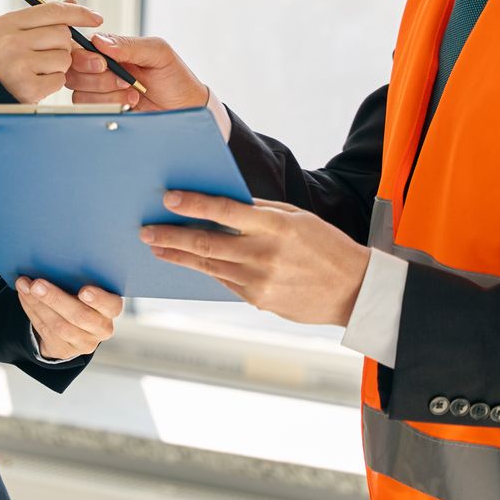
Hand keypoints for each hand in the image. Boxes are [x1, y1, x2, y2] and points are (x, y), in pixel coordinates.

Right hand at [0, 0, 104, 103]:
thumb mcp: (12, 30)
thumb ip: (42, 17)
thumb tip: (73, 0)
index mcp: (8, 23)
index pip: (53, 11)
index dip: (79, 13)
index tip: (96, 17)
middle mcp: (11, 41)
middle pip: (62, 35)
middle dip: (63, 46)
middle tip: (47, 53)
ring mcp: (18, 65)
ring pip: (64, 59)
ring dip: (59, 66)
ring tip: (39, 69)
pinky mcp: (26, 88)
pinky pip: (59, 80)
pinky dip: (53, 82)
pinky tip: (37, 81)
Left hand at [14, 276, 122, 358]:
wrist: (72, 324)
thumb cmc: (78, 295)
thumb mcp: (84, 286)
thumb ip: (76, 278)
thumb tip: (50, 261)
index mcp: (111, 308)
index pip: (111, 305)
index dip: (98, 299)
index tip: (84, 290)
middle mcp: (101, 328)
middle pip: (80, 316)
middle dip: (56, 299)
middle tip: (37, 284)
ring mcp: (84, 342)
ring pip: (60, 326)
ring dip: (39, 304)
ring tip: (25, 287)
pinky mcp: (65, 349)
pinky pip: (46, 330)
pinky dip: (32, 311)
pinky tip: (24, 296)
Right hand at [65, 33, 209, 111]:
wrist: (185, 108)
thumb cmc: (174, 77)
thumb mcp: (157, 52)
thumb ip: (128, 45)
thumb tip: (99, 40)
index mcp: (110, 50)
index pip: (79, 49)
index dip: (85, 58)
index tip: (103, 64)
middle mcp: (100, 70)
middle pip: (73, 73)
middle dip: (99, 79)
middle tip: (126, 81)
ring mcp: (100, 92)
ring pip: (79, 94)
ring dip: (107, 95)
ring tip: (133, 94)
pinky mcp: (103, 111)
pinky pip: (88, 111)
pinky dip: (109, 107)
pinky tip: (129, 106)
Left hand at [140, 191, 369, 325]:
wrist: (353, 290)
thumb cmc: (325, 246)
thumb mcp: (297, 218)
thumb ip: (260, 211)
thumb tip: (224, 203)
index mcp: (275, 225)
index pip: (225, 210)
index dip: (193, 204)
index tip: (168, 199)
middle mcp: (263, 253)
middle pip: (205, 242)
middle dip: (171, 236)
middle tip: (146, 230)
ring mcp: (259, 280)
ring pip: (208, 265)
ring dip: (178, 255)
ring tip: (157, 247)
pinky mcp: (257, 299)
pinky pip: (223, 281)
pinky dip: (204, 270)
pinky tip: (187, 262)